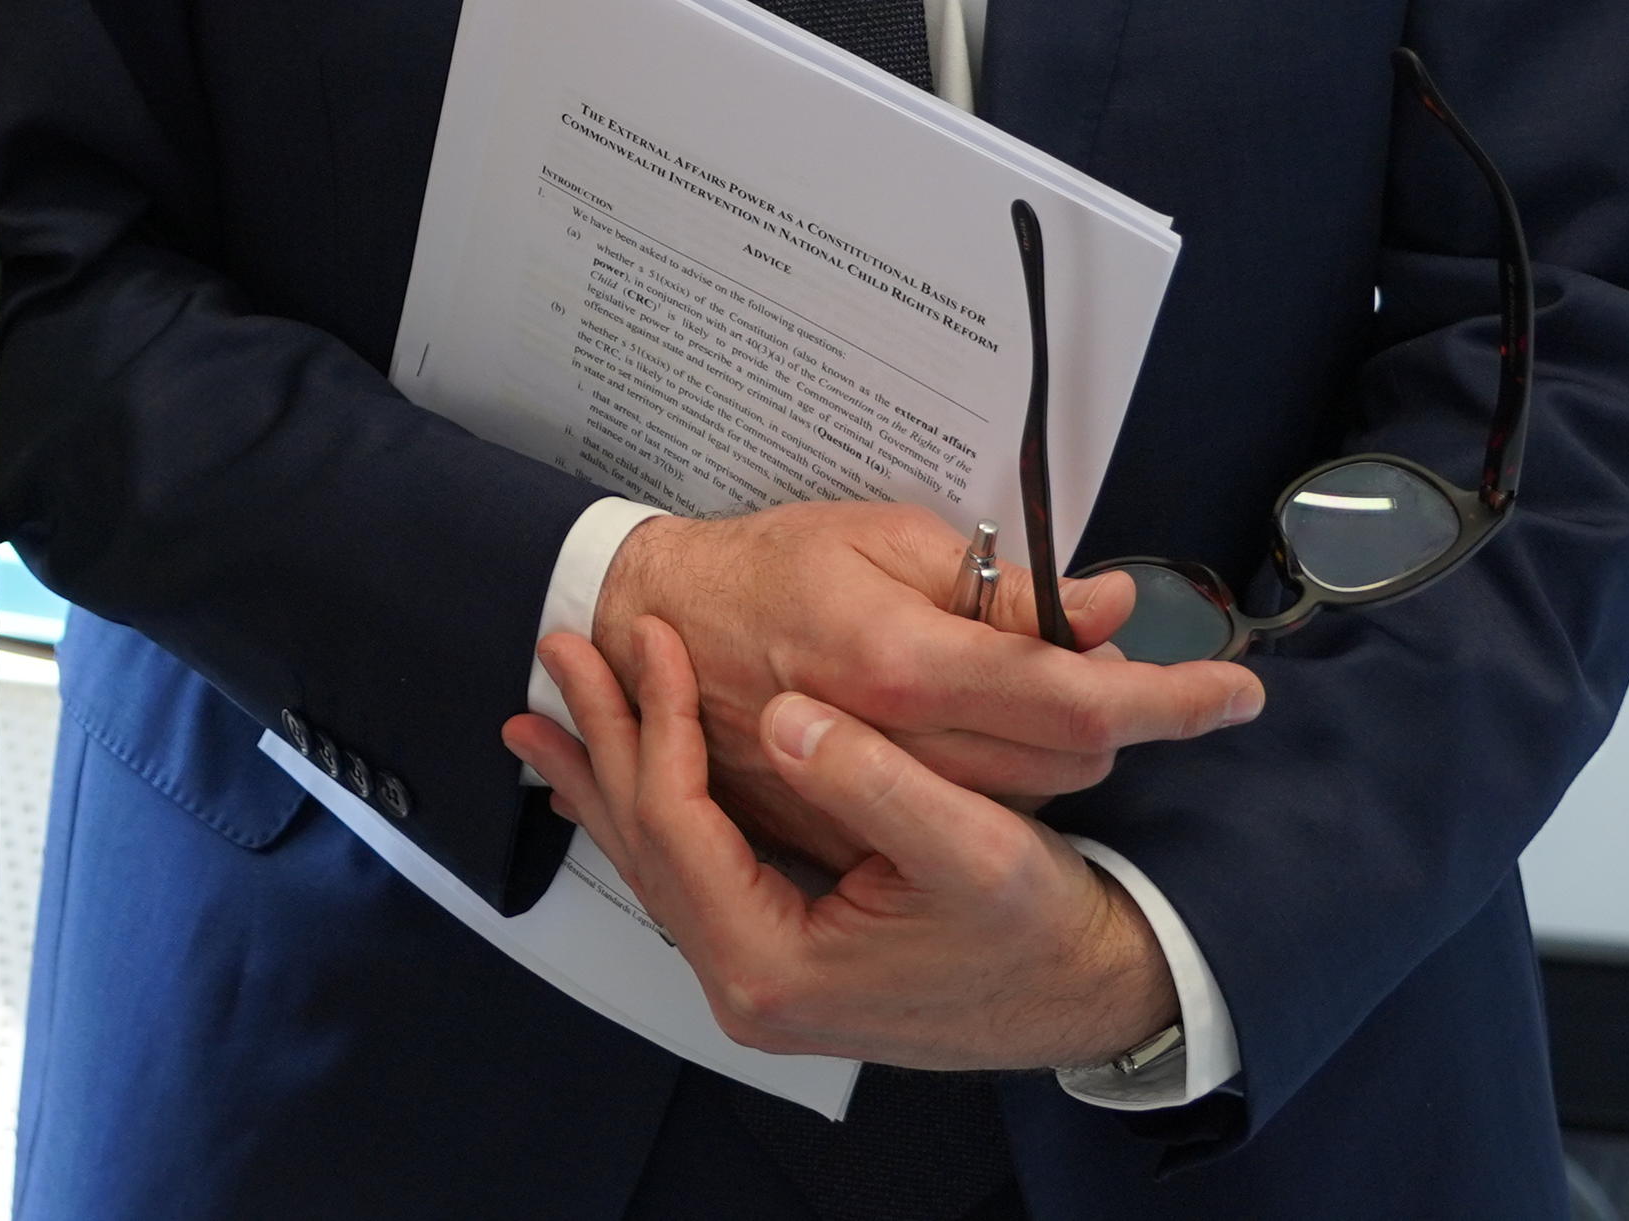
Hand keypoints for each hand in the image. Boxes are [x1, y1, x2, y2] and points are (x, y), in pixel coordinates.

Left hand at [509, 614, 1180, 1071]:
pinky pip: (689, 877)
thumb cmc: (1037, 928)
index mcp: (772, 966)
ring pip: (657, 859)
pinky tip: (612, 778)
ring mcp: (757, 982)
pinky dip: (649, 814)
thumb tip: (781, 719)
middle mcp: (746, 988)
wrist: (1085, 991)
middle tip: (560, 648)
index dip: (658, 720)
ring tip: (543, 714)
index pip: (679, 823)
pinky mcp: (777, 964)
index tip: (649, 637)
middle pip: (646, 841)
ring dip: (607, 774)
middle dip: (602, 738)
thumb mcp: (973, 848)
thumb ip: (872, 782)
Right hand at [585, 504, 1260, 867]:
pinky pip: (963, 816)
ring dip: (1059, 750)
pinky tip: (973, 734)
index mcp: (905, 662)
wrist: (650, 626)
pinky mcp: (848, 829)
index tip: (1238, 691)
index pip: (1080, 699)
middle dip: (1116, 719)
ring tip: (1035, 693)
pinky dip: (995, 779)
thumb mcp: (883, 539)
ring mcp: (871, 797)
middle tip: (1121, 672)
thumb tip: (1107, 610)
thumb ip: (1000, 586)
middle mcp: (895, 744)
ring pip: (1027, 798)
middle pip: (1069, 762)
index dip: (1174, 698)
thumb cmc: (764, 567)